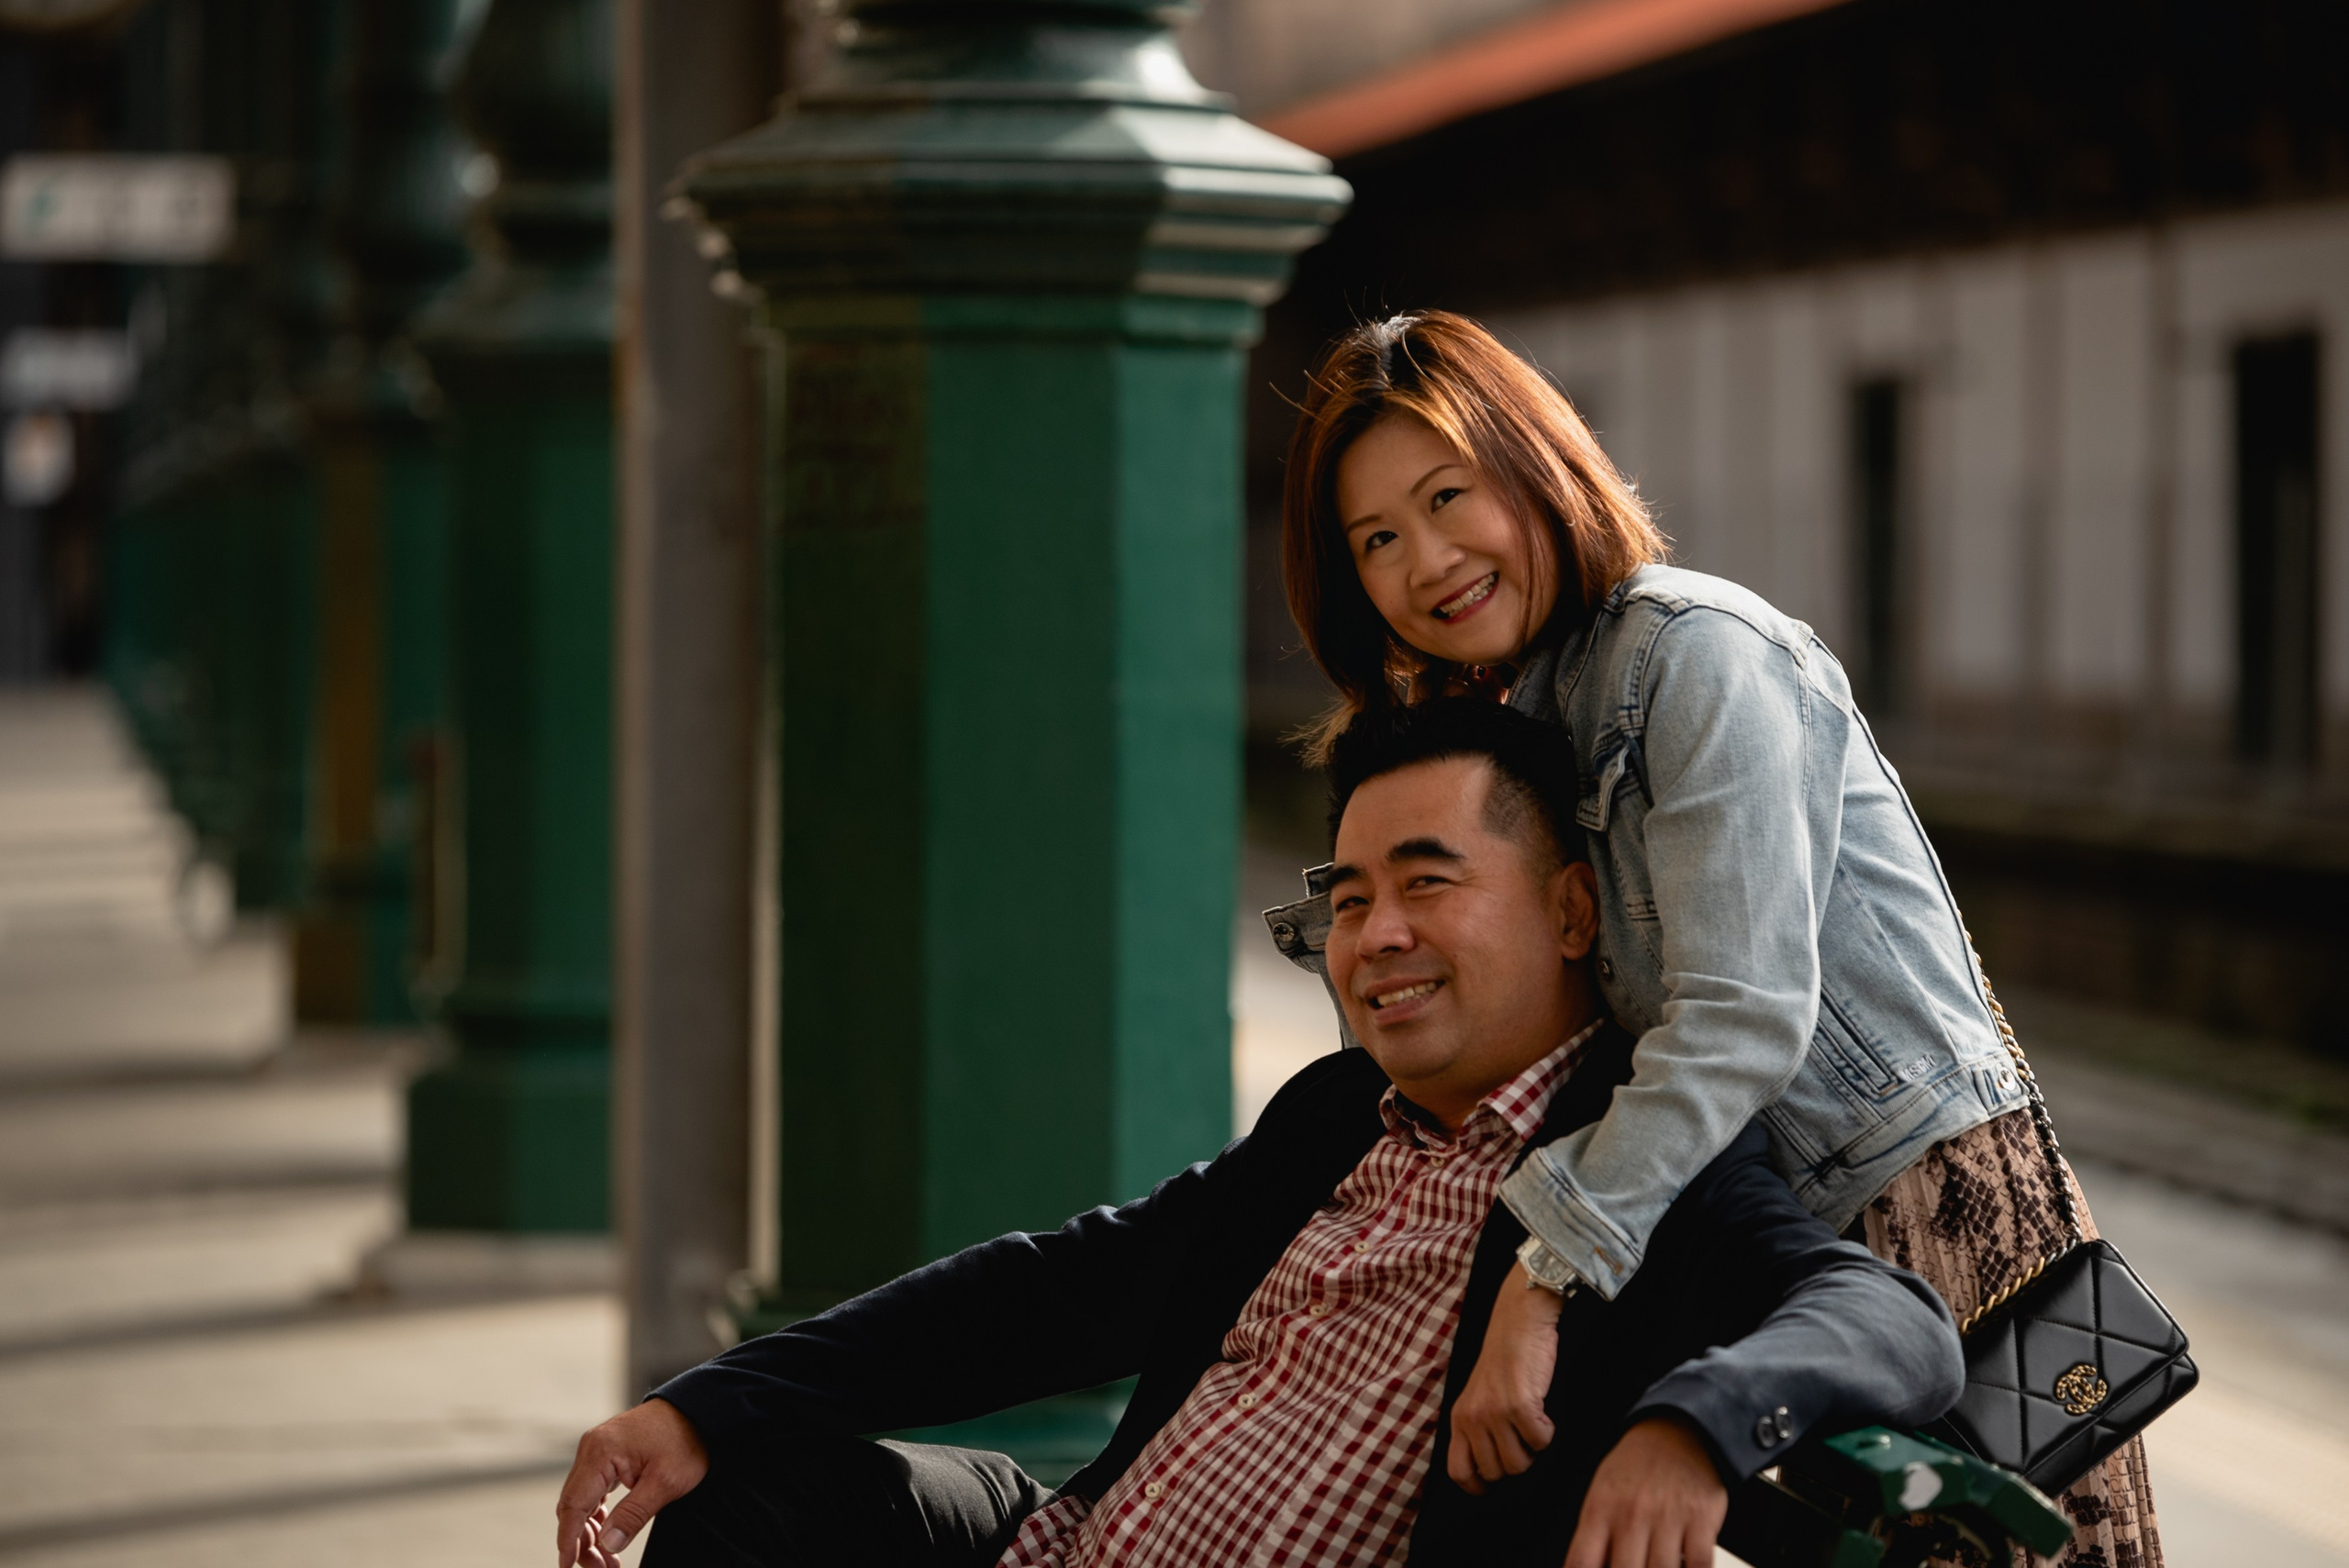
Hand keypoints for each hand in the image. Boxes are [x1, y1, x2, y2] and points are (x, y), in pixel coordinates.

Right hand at [555, 1398, 709, 1567]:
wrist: (698, 1410)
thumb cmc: (685, 1440)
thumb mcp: (665, 1482)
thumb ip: (633, 1515)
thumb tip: (607, 1544)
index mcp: (600, 1452)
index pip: (573, 1505)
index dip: (568, 1540)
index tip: (568, 1566)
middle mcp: (592, 1448)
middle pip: (573, 1505)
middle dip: (583, 1542)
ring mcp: (598, 1450)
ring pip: (582, 1500)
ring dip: (591, 1531)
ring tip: (608, 1560)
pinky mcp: (607, 1454)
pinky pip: (593, 1490)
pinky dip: (598, 1515)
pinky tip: (608, 1535)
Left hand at [1447, 1260, 1561, 1494]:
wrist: (1519, 1320)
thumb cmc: (1504, 1358)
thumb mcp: (1478, 1394)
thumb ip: (1477, 1427)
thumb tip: (1489, 1468)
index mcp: (1459, 1417)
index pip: (1458, 1471)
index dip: (1477, 1485)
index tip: (1491, 1486)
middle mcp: (1473, 1418)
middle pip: (1495, 1472)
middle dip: (1514, 1462)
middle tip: (1521, 1438)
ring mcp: (1496, 1412)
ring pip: (1519, 1464)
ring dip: (1532, 1449)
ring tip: (1531, 1424)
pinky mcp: (1521, 1405)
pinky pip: (1540, 1442)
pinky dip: (1547, 1432)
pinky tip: (1543, 1413)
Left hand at [1563, 1417, 1726, 1567]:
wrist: (1678, 1429)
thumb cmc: (1636, 1467)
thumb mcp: (1602, 1493)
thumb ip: (1594, 1537)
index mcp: (1600, 1509)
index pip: (1581, 1561)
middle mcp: (1631, 1515)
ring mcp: (1667, 1518)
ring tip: (1654, 1567)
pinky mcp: (1701, 1519)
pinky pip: (1699, 1565)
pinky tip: (1686, 1566)